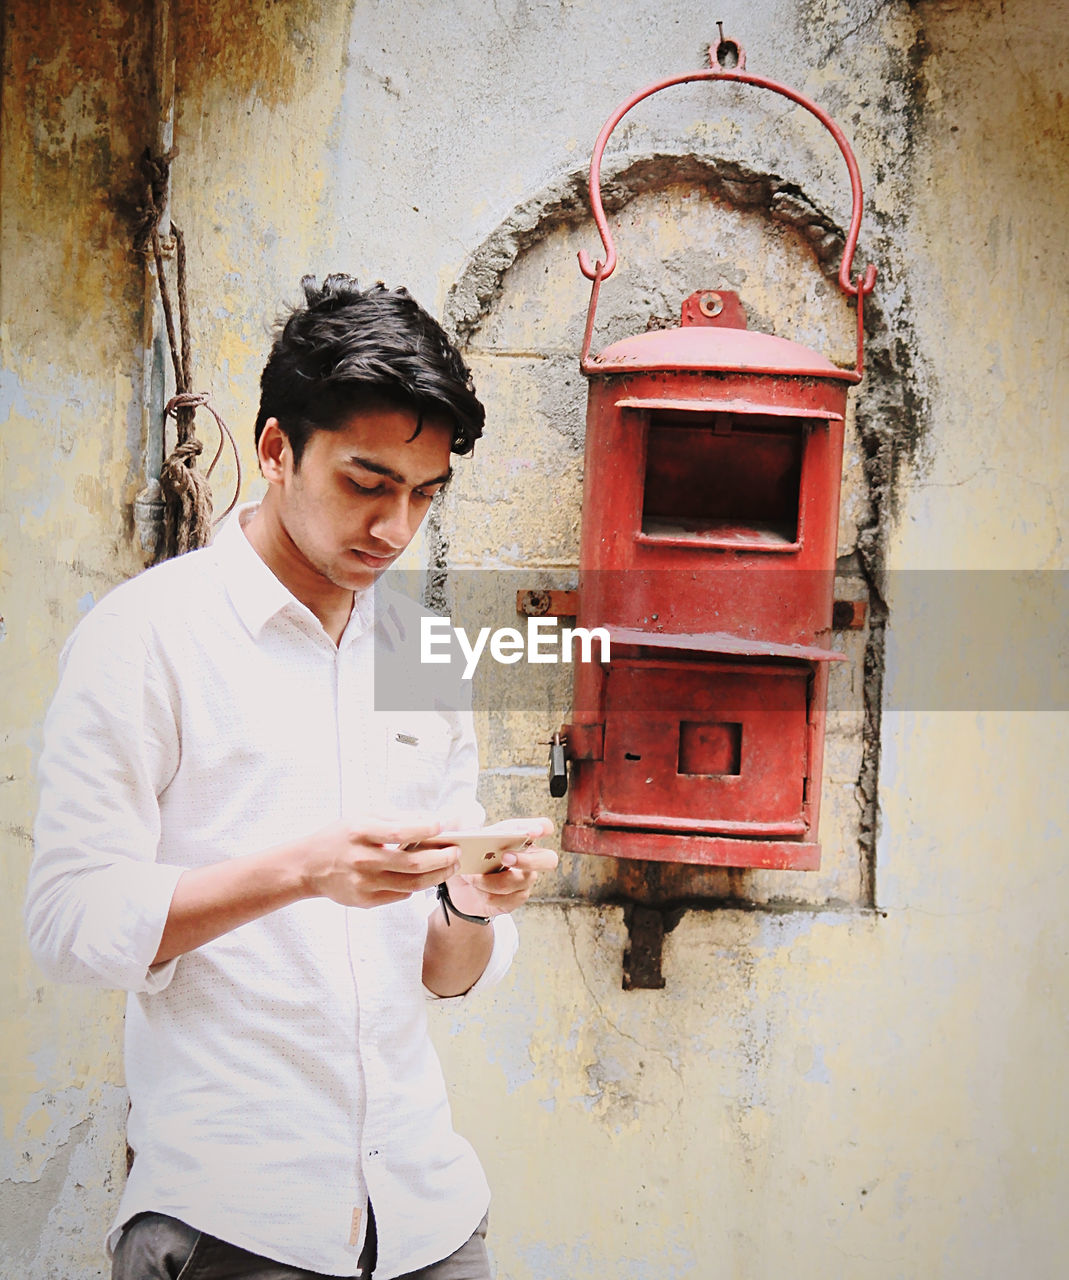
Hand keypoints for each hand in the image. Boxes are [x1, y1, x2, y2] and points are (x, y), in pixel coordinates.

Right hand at [299, 816, 459, 908]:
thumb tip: (432, 820)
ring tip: (451, 866)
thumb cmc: (341, 836)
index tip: (443, 826)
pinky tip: (427, 876)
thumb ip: (397, 818)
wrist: (309, 866)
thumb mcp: (364, 816)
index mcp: (360, 832)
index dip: (425, 829)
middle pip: (412, 864)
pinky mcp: (365, 901)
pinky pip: (401, 894)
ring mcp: (364, 884)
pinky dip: (418, 885)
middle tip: (457, 852)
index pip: (399, 832)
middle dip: (442, 858)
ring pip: (412, 884)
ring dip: (438, 875)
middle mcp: (362, 860)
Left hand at [442, 817, 557, 918]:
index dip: (543, 828)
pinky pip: (506, 899)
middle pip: (548, 860)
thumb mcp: (469, 840)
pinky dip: (486, 894)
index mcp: (521, 836)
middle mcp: (529, 857)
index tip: (537, 830)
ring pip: (516, 881)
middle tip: (505, 858)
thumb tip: (470, 828)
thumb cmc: (470, 857)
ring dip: (489, 880)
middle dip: (527, 860)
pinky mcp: (517, 898)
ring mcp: (525, 879)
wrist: (460, 888)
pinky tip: (477, 890)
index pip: (543, 827)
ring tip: (471, 877)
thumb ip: (473, 832)